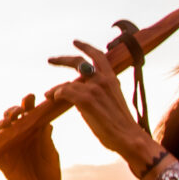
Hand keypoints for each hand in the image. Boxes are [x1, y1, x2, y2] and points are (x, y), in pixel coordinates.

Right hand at [0, 97, 62, 179]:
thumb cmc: (50, 169)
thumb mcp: (51, 153)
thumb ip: (46, 140)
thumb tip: (46, 124)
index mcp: (33, 128)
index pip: (28, 110)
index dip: (27, 102)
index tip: (30, 98)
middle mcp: (19, 133)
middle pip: (11, 116)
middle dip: (12, 110)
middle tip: (17, 112)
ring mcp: (9, 145)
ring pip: (0, 129)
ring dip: (2, 124)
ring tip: (7, 124)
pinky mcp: (1, 159)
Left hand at [46, 40, 146, 159]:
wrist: (129, 138)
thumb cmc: (122, 125)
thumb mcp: (114, 100)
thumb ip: (102, 92)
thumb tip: (84, 93)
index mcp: (112, 78)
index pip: (98, 55)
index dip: (86, 47)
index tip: (75, 42)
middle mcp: (103, 79)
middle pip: (78, 62)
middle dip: (62, 59)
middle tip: (50, 60)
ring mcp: (94, 88)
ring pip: (68, 83)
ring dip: (56, 89)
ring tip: (49, 94)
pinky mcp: (86, 100)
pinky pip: (65, 92)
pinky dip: (57, 94)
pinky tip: (53, 98)